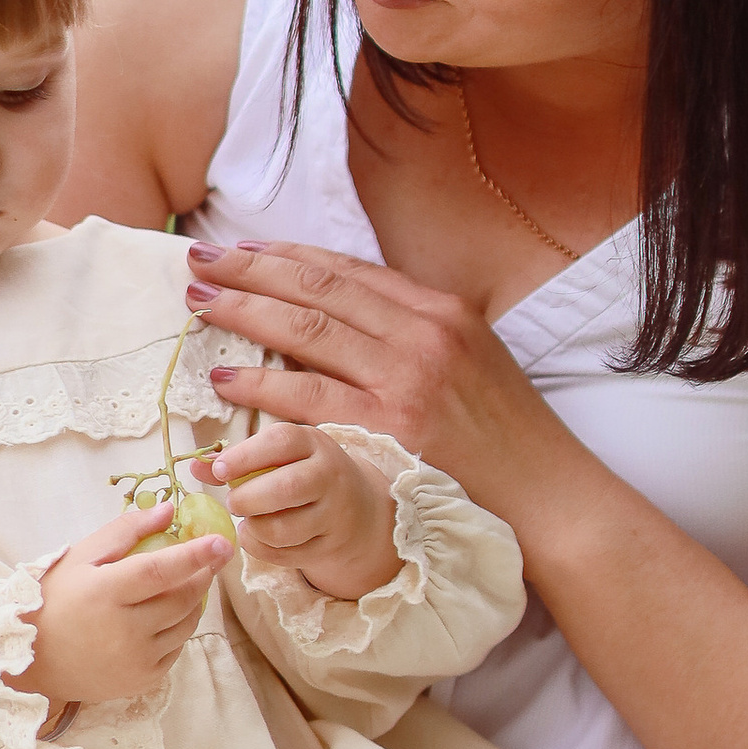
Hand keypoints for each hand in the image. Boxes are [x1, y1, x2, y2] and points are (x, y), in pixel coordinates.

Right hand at [19, 504, 229, 706]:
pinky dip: (180, 627)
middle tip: (211, 557)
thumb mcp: (82, 556)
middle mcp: (124, 631)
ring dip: (195, 600)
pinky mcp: (143, 680)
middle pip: (182, 598)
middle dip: (203, 574)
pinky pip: (177, 647)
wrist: (32, 658)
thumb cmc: (55, 599)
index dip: (195, 555)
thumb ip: (126, 530)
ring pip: (186, 624)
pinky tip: (167, 614)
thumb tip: (169, 511)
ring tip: (187, 582)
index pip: (160, 571)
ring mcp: (136, 660)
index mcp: (105, 594)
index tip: (221, 542)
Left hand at [184, 242, 553, 531]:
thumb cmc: (508, 437)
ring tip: (199, 305)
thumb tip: (355, 314)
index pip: (348, 271)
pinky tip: (227, 378)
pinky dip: (262, 384)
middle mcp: (422, 335)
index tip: (243, 250)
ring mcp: (405, 381)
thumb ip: (419, 333)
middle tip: (201, 261)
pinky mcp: (390, 430)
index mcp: (442, 311)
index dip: (287, 257)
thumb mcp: (475, 360)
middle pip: (318, 291)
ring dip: (244, 315)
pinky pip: (308, 398)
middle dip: (250, 271)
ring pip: (306, 333)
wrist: (548, 498)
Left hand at [199, 422, 398, 598]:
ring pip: (284, 528)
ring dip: (254, 528)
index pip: (281, 441)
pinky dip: (262, 549)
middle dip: (248, 499)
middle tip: (233, 503)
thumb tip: (196, 466)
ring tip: (248, 521)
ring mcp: (334, 513)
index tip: (219, 471)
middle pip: (286, 488)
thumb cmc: (304, 474)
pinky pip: (287, 555)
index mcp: (312, 443)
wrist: (358, 509)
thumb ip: (238, 460)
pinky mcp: (330, 545)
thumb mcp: (280, 456)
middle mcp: (330, 475)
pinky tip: (258, 537)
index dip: (245, 456)